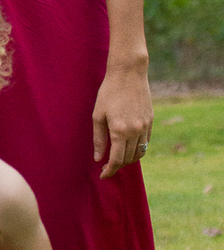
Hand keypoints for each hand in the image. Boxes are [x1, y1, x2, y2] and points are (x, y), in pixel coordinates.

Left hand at [92, 60, 152, 177]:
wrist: (129, 74)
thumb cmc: (109, 93)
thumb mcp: (97, 115)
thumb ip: (99, 139)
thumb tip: (98, 158)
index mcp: (120, 131)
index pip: (117, 160)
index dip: (110, 170)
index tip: (103, 175)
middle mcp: (135, 131)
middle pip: (129, 158)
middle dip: (118, 165)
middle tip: (107, 166)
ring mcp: (145, 126)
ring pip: (139, 152)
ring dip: (128, 159)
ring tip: (117, 157)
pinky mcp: (150, 120)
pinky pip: (145, 142)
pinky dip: (137, 148)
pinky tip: (128, 146)